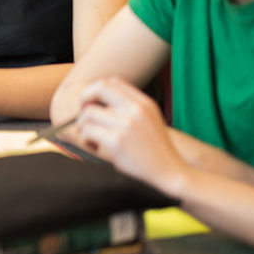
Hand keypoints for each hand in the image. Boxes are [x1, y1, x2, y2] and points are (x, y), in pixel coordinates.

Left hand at [72, 78, 188, 196]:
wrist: (170, 171)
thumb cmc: (155, 149)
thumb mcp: (148, 119)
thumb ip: (129, 107)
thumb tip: (95, 101)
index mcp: (144, 103)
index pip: (112, 82)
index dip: (95, 90)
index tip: (91, 104)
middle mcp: (136, 110)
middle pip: (98, 88)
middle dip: (84, 100)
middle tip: (84, 116)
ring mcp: (126, 125)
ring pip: (88, 114)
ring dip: (83, 126)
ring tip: (92, 137)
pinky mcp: (117, 141)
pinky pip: (88, 131)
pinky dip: (86, 140)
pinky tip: (95, 147)